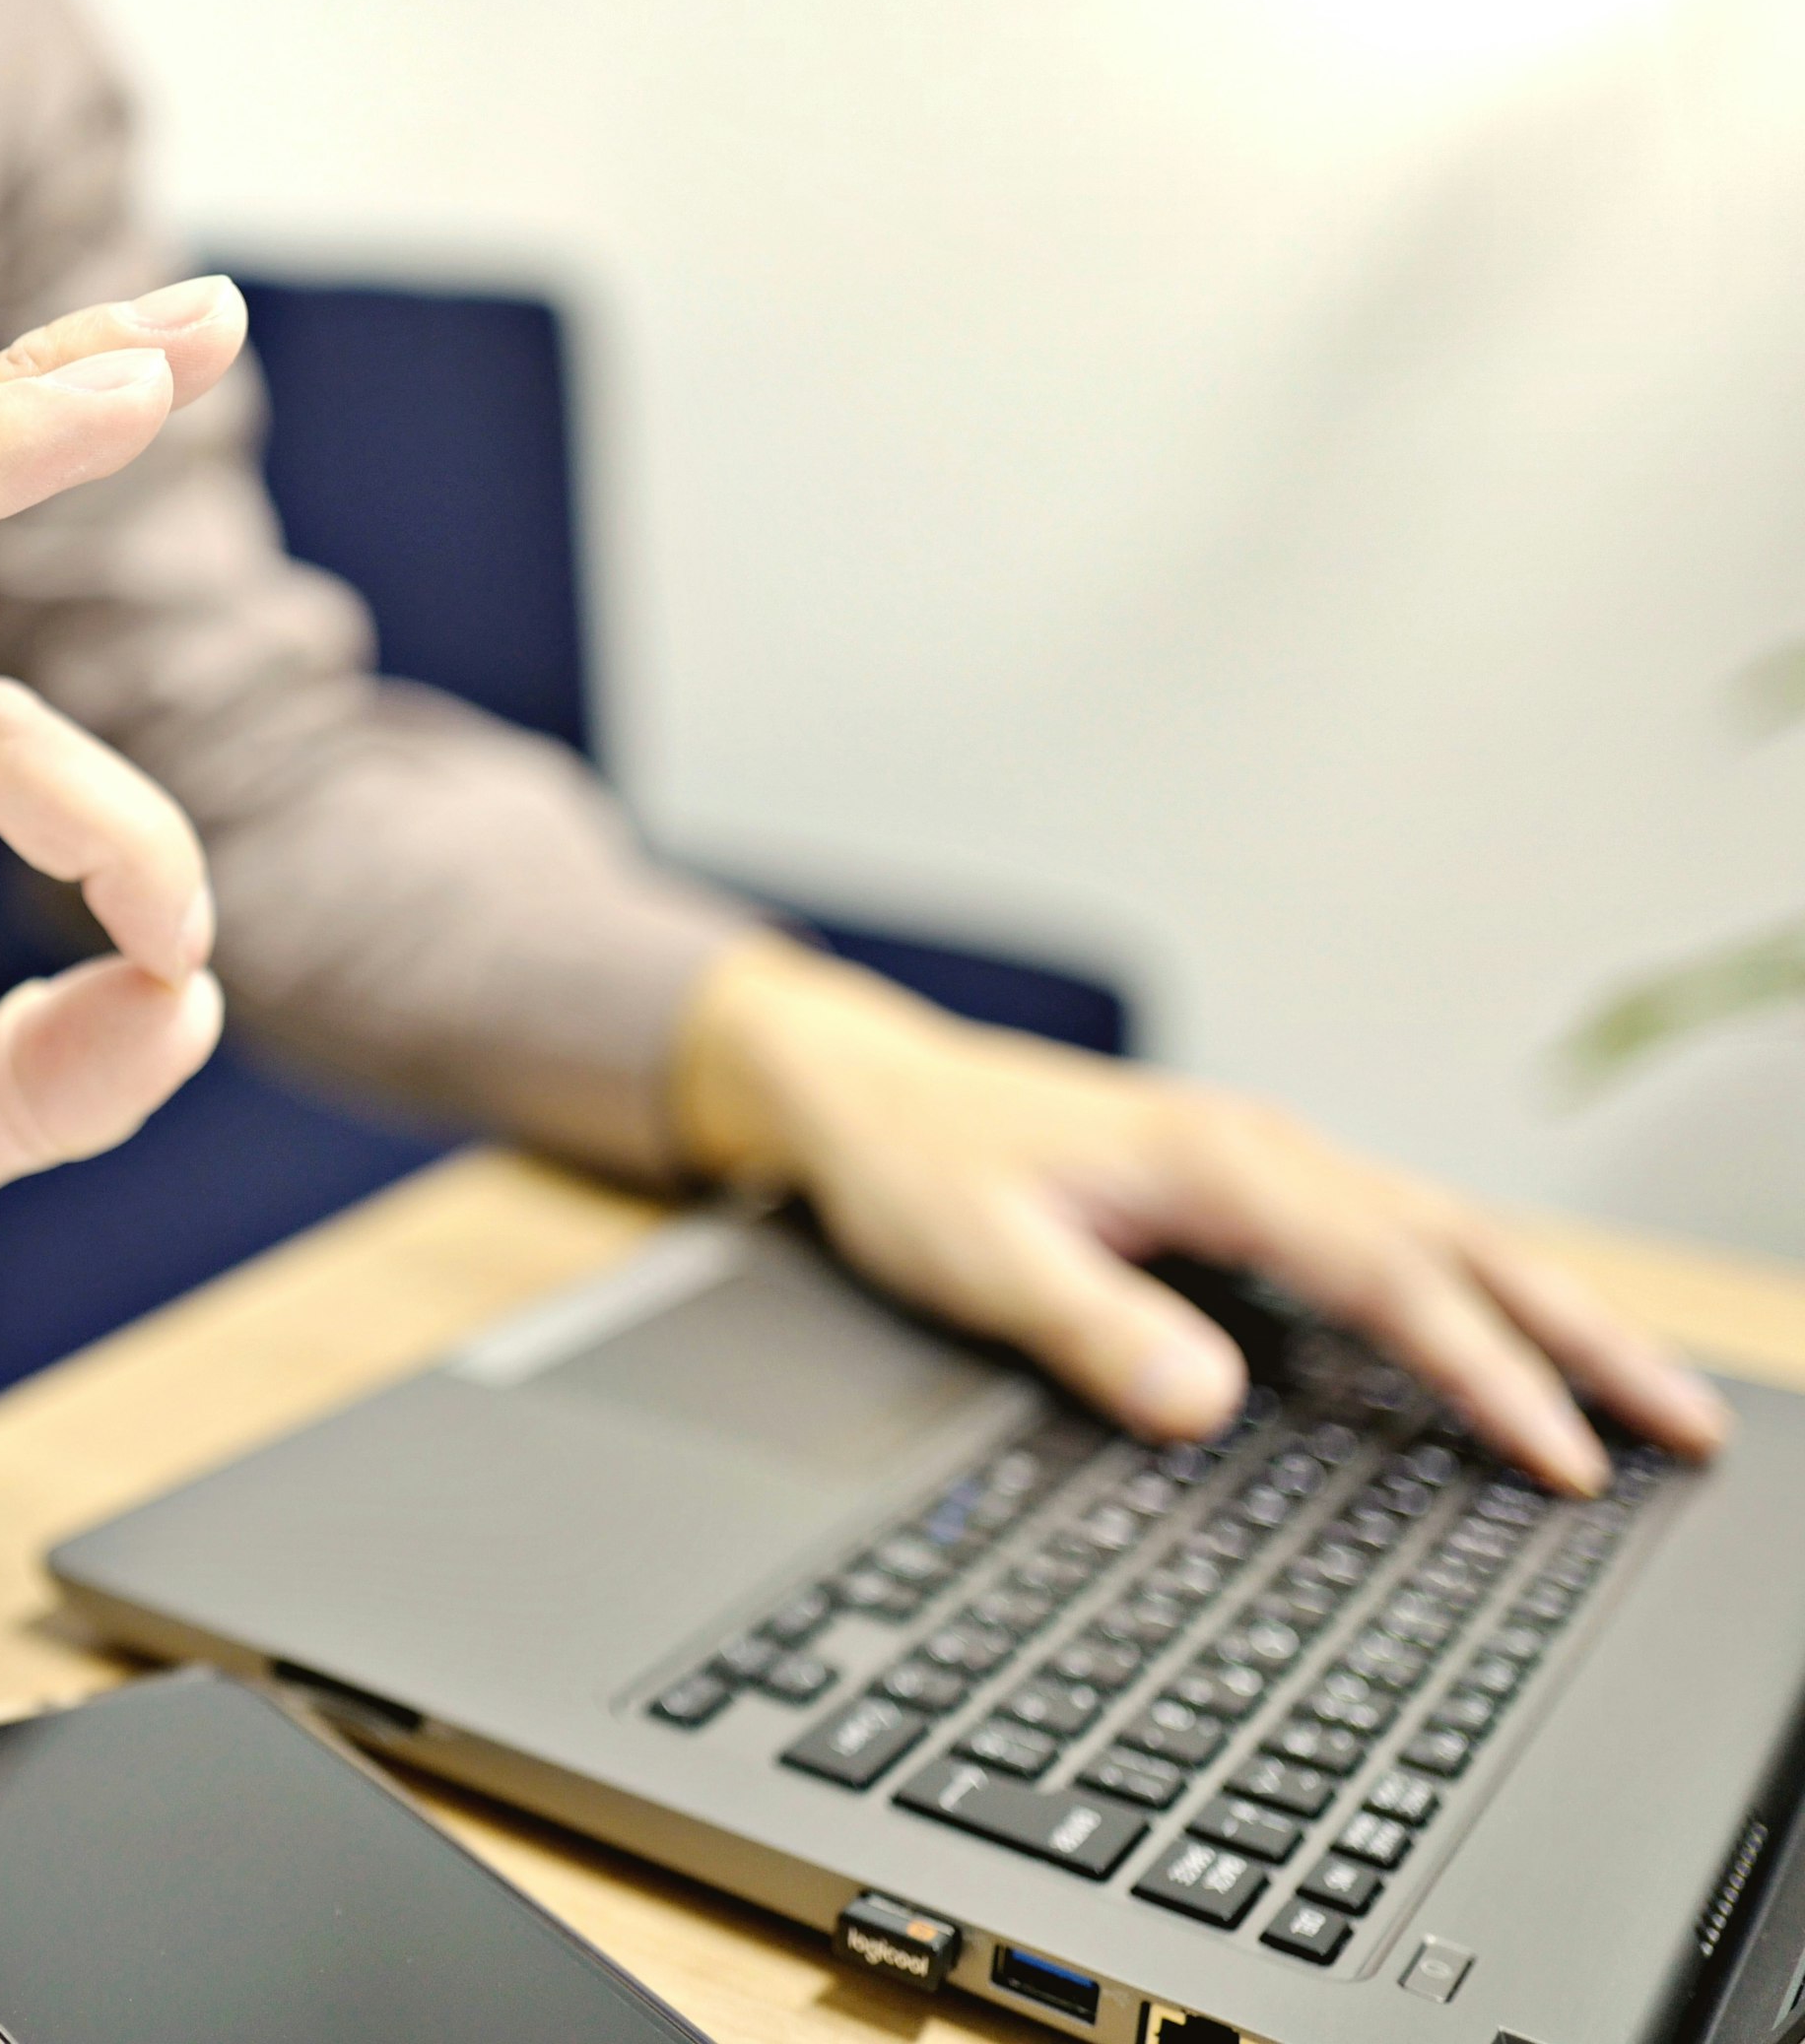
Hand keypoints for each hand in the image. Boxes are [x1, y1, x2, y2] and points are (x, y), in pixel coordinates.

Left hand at [670, 935, 1730, 1492]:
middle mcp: (1263, 1149)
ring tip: (1645, 1400)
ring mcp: (1264, 1160)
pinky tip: (1511, 1343)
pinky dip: (1474, 1288)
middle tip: (1684, 1430)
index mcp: (1217, 1161)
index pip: (1389, 1278)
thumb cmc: (911, 1162)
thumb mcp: (975, 1255)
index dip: (1484, 1373)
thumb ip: (1090, 1327)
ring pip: (1444, 1232)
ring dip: (1548, 1312)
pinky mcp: (1246, 1182)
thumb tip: (1205, 1402)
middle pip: (1460, 1244)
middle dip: (1580, 1337)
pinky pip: (1394, 1234)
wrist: (860, 1086)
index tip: (1562, 1458)